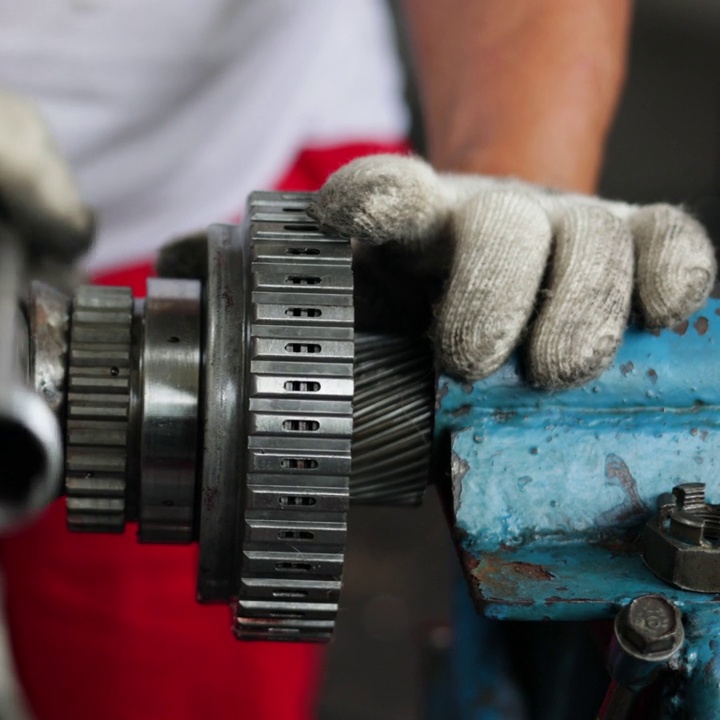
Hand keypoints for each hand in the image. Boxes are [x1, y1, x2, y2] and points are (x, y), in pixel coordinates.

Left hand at [309, 155, 715, 386]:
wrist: (498, 273)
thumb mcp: (383, 338)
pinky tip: (666, 309)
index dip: (373, 197)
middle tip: (471, 362)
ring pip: (590, 233)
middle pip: (500, 226)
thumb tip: (375, 448)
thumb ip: (372, 371)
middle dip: (489, 295)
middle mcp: (490, 213)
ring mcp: (565, 219)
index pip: (391, 198)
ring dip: (580, 302)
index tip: (355, 210)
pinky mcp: (632, 233)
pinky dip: (673, 267)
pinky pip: (665, 236)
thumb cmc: (435, 319)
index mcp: (415, 230)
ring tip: (558, 370)